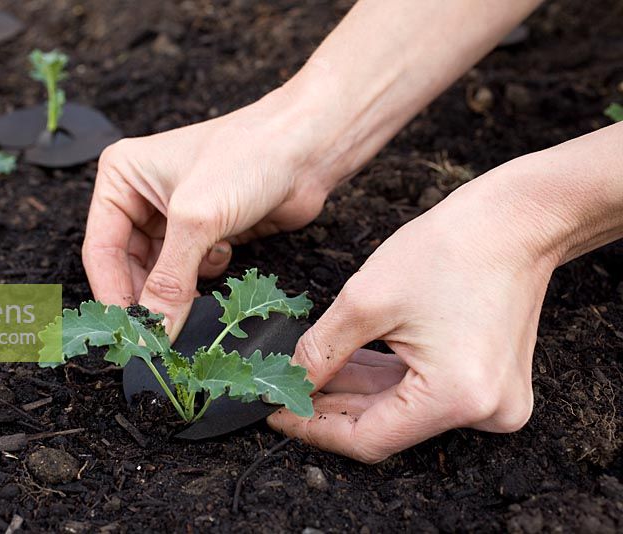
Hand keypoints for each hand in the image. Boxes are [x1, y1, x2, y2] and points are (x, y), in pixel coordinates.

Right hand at [83, 90, 329, 335]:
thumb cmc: (248, 156)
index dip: (112, 294)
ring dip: (178, 289)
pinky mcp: (206, 233)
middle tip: (157, 334)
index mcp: (122, 177)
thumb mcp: (196, 220)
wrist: (307, 149)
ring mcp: (175, 216)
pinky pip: (190, 273)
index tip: (127, 333)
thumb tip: (151, 332)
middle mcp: (142, 196)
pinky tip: (223, 255)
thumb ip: (170, 280)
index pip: (101, 249)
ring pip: (161, 274)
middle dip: (147, 297)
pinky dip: (204, 277)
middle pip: (128, 266)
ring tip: (192, 297)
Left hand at [268, 161, 561, 461]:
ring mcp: (495, 402)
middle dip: (331, 407)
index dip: (315, 429)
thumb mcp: (365, 301)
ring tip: (312, 373)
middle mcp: (485, 413)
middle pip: (386, 426)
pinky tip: (349, 365)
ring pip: (402, 410)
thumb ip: (320, 352)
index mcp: (457, 398)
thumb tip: (290, 384)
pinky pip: (425, 393)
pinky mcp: (491, 385)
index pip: (367, 439)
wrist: (514, 220)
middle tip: (286, 392)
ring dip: (355, 392)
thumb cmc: (450, 249)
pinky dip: (386, 380)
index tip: (278, 415)